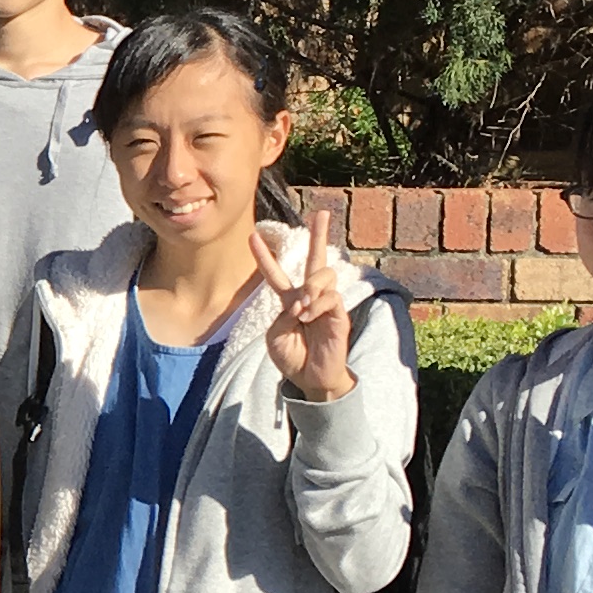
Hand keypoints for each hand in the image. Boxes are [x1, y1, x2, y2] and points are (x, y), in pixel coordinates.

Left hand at [256, 202, 356, 401]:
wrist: (309, 379)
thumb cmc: (292, 357)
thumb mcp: (275, 336)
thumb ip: (283, 316)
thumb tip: (301, 302)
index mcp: (289, 300)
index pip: (276, 273)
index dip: (264, 256)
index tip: (253, 235)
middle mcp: (309, 296)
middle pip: (315, 259)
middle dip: (319, 235)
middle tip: (321, 213)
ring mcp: (326, 304)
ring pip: (324, 275)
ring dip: (311, 287)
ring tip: (302, 309)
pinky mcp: (339, 315)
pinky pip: (331, 298)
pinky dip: (317, 304)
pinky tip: (309, 318)